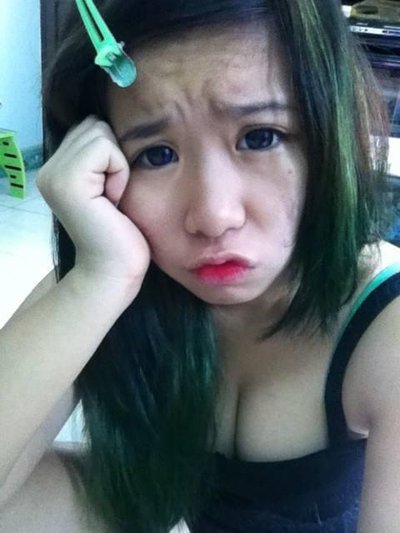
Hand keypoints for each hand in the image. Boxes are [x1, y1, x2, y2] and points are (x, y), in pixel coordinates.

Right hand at [37, 116, 150, 291]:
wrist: (113, 271)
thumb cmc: (121, 234)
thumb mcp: (109, 185)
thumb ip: (100, 157)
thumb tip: (110, 124)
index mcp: (57, 169)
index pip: (91, 127)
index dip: (112, 155)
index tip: (111, 191)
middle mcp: (48, 168)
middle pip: (95, 125)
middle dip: (115, 157)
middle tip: (112, 196)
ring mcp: (54, 174)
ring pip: (100, 132)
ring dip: (118, 165)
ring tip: (111, 199)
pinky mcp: (67, 182)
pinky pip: (105, 148)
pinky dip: (119, 172)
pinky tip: (112, 201)